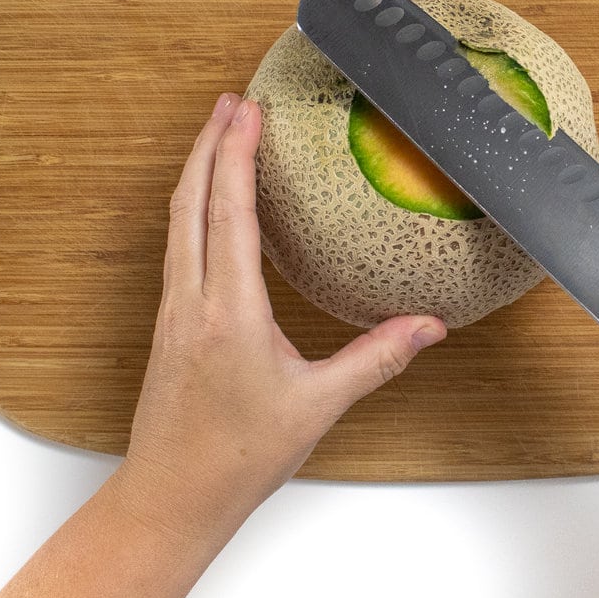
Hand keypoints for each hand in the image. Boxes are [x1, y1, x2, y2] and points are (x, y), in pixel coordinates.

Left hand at [116, 94, 446, 537]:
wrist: (171, 497)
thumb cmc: (236, 457)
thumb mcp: (317, 405)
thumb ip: (376, 358)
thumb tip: (428, 326)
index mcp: (228, 310)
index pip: (229, 211)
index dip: (237, 154)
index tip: (248, 110)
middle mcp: (192, 299)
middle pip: (190, 199)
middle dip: (210, 142)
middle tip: (231, 100)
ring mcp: (173, 307)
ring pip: (176, 218)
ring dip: (197, 169)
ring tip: (218, 133)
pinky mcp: (170, 320)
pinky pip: (177, 242)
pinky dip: (192, 204)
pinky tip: (209, 202)